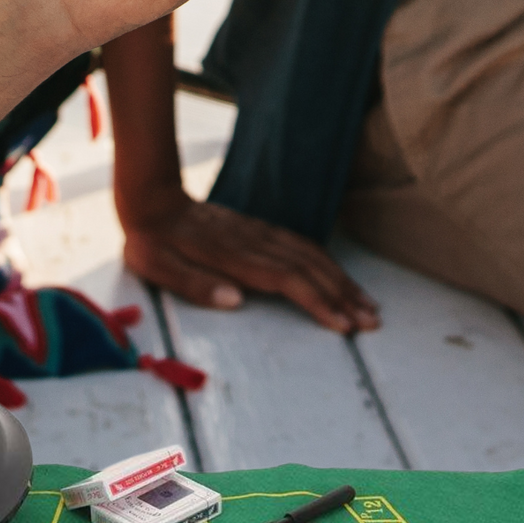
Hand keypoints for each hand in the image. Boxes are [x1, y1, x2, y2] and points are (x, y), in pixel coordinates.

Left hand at [122, 188, 379, 332]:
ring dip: (342, 280)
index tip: (342, 324)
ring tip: (368, 305)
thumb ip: (194, 284)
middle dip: (343, 296)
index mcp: (232, 254)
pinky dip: (327, 263)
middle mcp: (253, 241)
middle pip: (309, 268)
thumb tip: (235, 300)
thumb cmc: (152, 240)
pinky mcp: (260, 230)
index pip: (286, 278)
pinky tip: (340, 278)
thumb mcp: (157, 266)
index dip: (317, 301)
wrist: (152, 198)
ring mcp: (260, 233)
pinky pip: (302, 245)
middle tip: (371, 323)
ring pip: (311, 255)